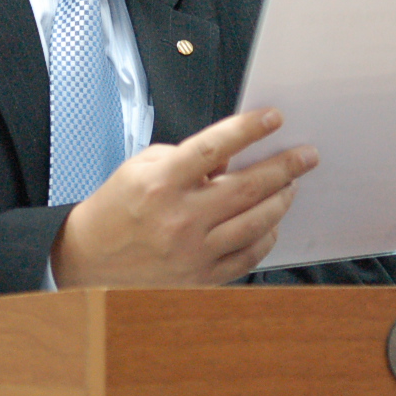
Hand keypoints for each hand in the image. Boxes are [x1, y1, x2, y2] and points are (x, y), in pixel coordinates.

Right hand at [49, 108, 316, 287]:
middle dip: (285, 167)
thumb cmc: (118, 205)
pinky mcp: (200, 277)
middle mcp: (179, 218)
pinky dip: (266, 236)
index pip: (214, 148)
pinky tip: (271, 222)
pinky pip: (248, 255)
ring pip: (256, 222)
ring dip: (281, 200)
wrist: (88, 258)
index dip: (248, 130)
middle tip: (306, 156)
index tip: (274, 118)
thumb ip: (190, 158)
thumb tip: (235, 154)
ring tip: (290, 185)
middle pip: (247, 187)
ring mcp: (192, 251)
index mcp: (162, 183)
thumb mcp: (143, 165)